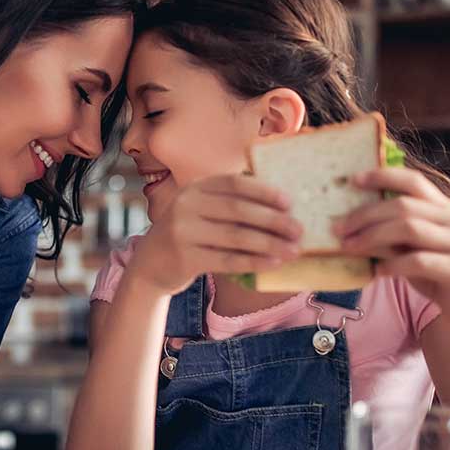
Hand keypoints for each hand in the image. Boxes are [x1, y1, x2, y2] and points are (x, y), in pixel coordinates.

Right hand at [129, 174, 301, 294]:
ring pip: (236, 236)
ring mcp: (183, 231)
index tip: (290, 202)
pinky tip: (273, 264)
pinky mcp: (185, 257)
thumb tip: (281, 206)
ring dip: (270, 244)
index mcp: (194, 188)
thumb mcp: (200, 210)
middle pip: (238, 210)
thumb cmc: (187, 236)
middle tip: (299, 230)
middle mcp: (186, 205)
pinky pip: (227, 259)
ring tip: (293, 250)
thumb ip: (228, 203)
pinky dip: (254, 262)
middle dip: (273, 220)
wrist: (149, 265)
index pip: (234, 183)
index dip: (264, 191)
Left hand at [336, 167, 449, 325]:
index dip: (382, 177)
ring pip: (409, 229)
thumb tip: (348, 225)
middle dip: (364, 215)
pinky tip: (377, 271)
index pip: (413, 181)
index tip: (352, 180)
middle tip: (336, 227)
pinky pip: (419, 261)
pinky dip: (393, 264)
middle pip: (402, 206)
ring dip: (372, 237)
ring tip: (347, 247)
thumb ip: (390, 234)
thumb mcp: (410, 249)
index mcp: (442, 208)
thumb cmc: (436, 274)